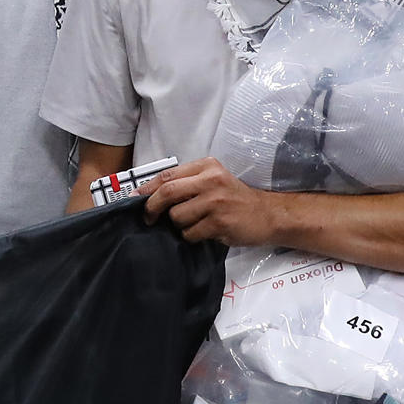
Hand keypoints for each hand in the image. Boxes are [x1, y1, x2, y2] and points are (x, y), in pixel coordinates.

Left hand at [141, 157, 285, 245]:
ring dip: (179, 225)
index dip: (146, 189)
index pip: (167, 175)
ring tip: (195, 224)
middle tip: (148, 218)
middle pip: (167, 193)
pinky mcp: (219, 222)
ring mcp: (215, 201)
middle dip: (151, 208)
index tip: (134, 199)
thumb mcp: (213, 181)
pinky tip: (206, 232)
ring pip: (176, 216)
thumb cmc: (235, 199)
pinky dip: (192, 236)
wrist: (269, 215)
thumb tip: (148, 195)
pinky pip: (189, 233)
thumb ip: (186, 183)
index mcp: (206, 167)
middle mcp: (210, 180)